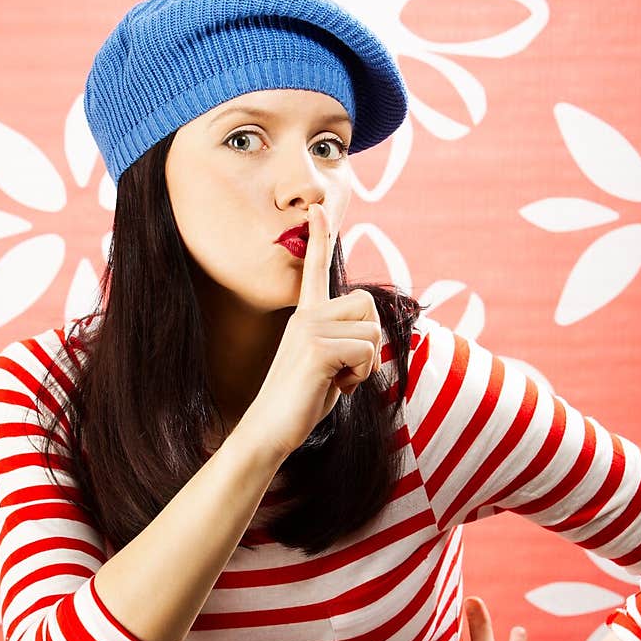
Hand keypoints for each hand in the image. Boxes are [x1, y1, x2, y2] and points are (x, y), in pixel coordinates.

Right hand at [243, 202, 382, 457]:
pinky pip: (367, 353)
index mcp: (306, 318)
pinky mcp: (317, 349)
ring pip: (371, 332)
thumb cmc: (300, 404)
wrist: (269, 431)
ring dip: (365, 364)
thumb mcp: (328, 367)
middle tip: (345, 368)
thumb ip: (345, 345)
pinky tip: (335, 387)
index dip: (320, 240)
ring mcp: (309, 330)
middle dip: (369, 340)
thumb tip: (369, 339)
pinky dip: (360, 376)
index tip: (319, 210)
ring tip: (337, 380)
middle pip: (367, 305)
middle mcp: (306, 316)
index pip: (315, 272)